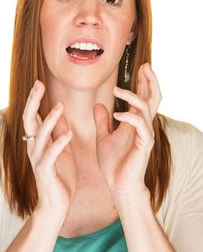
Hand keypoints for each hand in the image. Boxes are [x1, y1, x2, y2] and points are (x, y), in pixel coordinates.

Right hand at [22, 80, 76, 214]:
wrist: (57, 204)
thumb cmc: (60, 175)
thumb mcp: (62, 150)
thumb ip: (59, 133)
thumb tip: (60, 114)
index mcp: (38, 141)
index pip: (33, 116)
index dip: (34, 99)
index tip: (39, 83)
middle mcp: (34, 147)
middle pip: (29, 120)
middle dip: (34, 101)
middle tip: (39, 85)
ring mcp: (38, 159)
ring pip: (39, 135)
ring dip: (50, 119)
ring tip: (60, 105)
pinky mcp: (46, 171)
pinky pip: (51, 154)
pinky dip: (59, 143)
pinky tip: (68, 134)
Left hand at [93, 63, 161, 198]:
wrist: (117, 186)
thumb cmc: (113, 164)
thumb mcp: (103, 137)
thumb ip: (102, 121)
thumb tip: (98, 105)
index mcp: (134, 123)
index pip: (143, 98)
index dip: (143, 82)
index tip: (140, 67)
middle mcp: (143, 126)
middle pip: (153, 98)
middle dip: (150, 81)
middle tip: (145, 65)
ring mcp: (145, 134)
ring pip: (146, 107)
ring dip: (132, 96)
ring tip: (117, 89)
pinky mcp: (144, 144)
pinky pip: (140, 125)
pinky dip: (129, 116)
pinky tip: (116, 114)